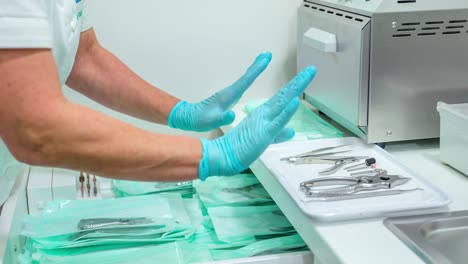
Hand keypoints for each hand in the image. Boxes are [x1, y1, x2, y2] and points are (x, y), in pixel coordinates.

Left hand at [167, 52, 271, 131]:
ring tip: (263, 60)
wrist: (190, 117)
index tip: (266, 58)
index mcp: (229, 95)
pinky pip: (242, 83)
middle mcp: (230, 91)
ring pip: (245, 78)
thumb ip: (223, 118)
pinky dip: (249, 77)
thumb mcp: (213, 121)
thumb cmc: (201, 120)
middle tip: (268, 54)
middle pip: (247, 75)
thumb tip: (232, 115)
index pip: (246, 80)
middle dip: (258, 65)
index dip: (257, 69)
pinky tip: (250, 77)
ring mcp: (229, 92)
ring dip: (254, 69)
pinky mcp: (228, 96)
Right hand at [198, 66, 316, 179]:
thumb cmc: (240, 147)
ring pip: (283, 102)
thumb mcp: (264, 139)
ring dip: (296, 88)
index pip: (283, 97)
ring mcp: (264, 121)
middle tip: (312, 68)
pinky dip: (287, 111)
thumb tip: (293, 131)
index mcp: (263, 113)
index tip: (306, 75)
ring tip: (308, 74)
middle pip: (285, 94)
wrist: (223, 155)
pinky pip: (277, 121)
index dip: (295, 86)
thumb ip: (279, 134)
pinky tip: (295, 101)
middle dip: (299, 81)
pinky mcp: (264, 133)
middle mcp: (264, 113)